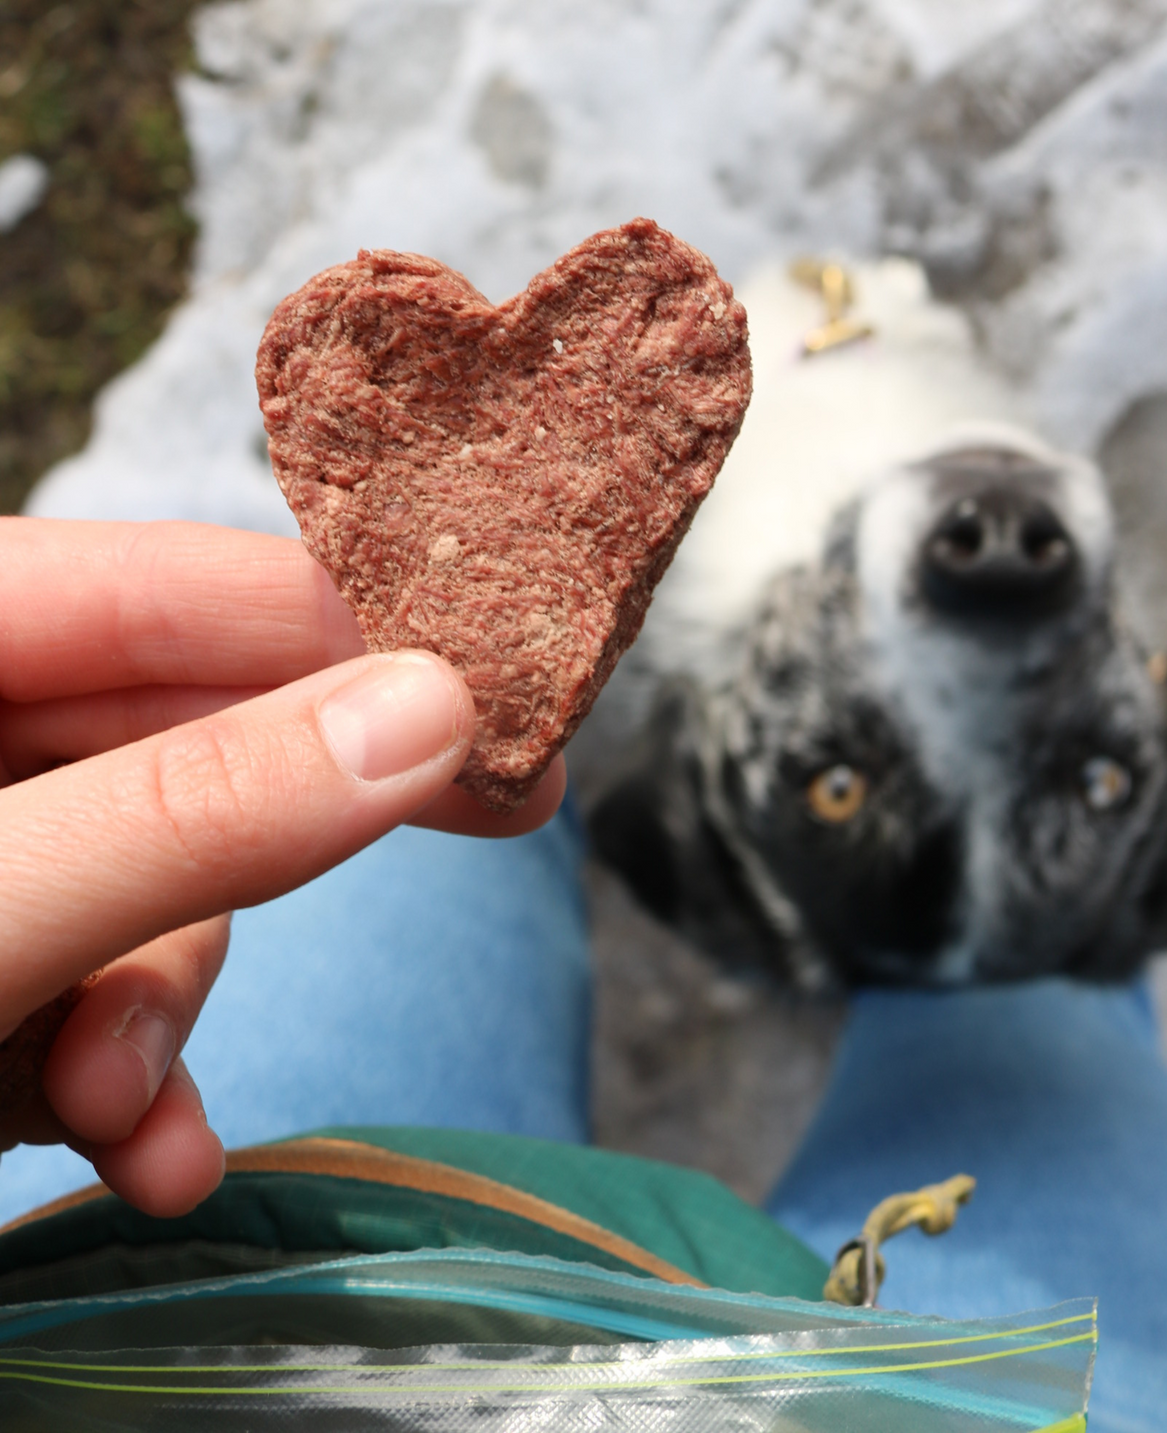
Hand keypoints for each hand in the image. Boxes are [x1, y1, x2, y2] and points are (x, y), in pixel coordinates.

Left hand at [0, 519, 564, 1216]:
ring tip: (118, 1111)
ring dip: (161, 1011)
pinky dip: (119, 1073)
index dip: (342, 629)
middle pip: (178, 739)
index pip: (169, 585)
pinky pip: (91, 983)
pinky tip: (135, 1151)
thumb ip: (191, 812)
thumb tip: (430, 710)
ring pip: (149, 880)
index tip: (502, 690)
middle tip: (503, 817)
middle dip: (254, 861)